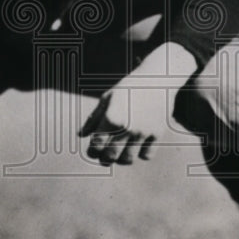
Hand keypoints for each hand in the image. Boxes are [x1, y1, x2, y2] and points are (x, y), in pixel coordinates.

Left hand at [78, 44, 196, 165]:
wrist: (157, 78)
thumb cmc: (128, 88)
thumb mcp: (108, 98)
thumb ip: (94, 118)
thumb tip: (81, 135)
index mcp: (111, 117)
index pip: (96, 145)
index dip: (91, 151)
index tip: (92, 150)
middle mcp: (127, 127)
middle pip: (110, 156)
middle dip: (104, 159)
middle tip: (104, 157)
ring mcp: (143, 131)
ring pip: (128, 159)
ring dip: (121, 159)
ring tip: (120, 153)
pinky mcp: (157, 133)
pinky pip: (146, 155)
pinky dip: (140, 154)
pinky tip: (136, 146)